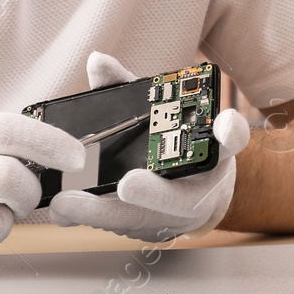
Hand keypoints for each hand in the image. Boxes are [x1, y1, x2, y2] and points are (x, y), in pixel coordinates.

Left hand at [48, 52, 250, 241]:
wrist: (199, 188)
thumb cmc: (175, 141)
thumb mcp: (159, 110)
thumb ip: (129, 87)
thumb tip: (97, 61)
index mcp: (213, 150)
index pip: (230, 140)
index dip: (229, 132)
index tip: (222, 123)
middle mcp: (204, 187)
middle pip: (183, 197)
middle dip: (152, 194)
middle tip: (126, 186)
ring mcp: (179, 216)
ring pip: (148, 220)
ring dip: (106, 213)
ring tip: (69, 204)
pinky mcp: (156, 231)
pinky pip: (126, 228)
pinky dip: (95, 220)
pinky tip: (64, 212)